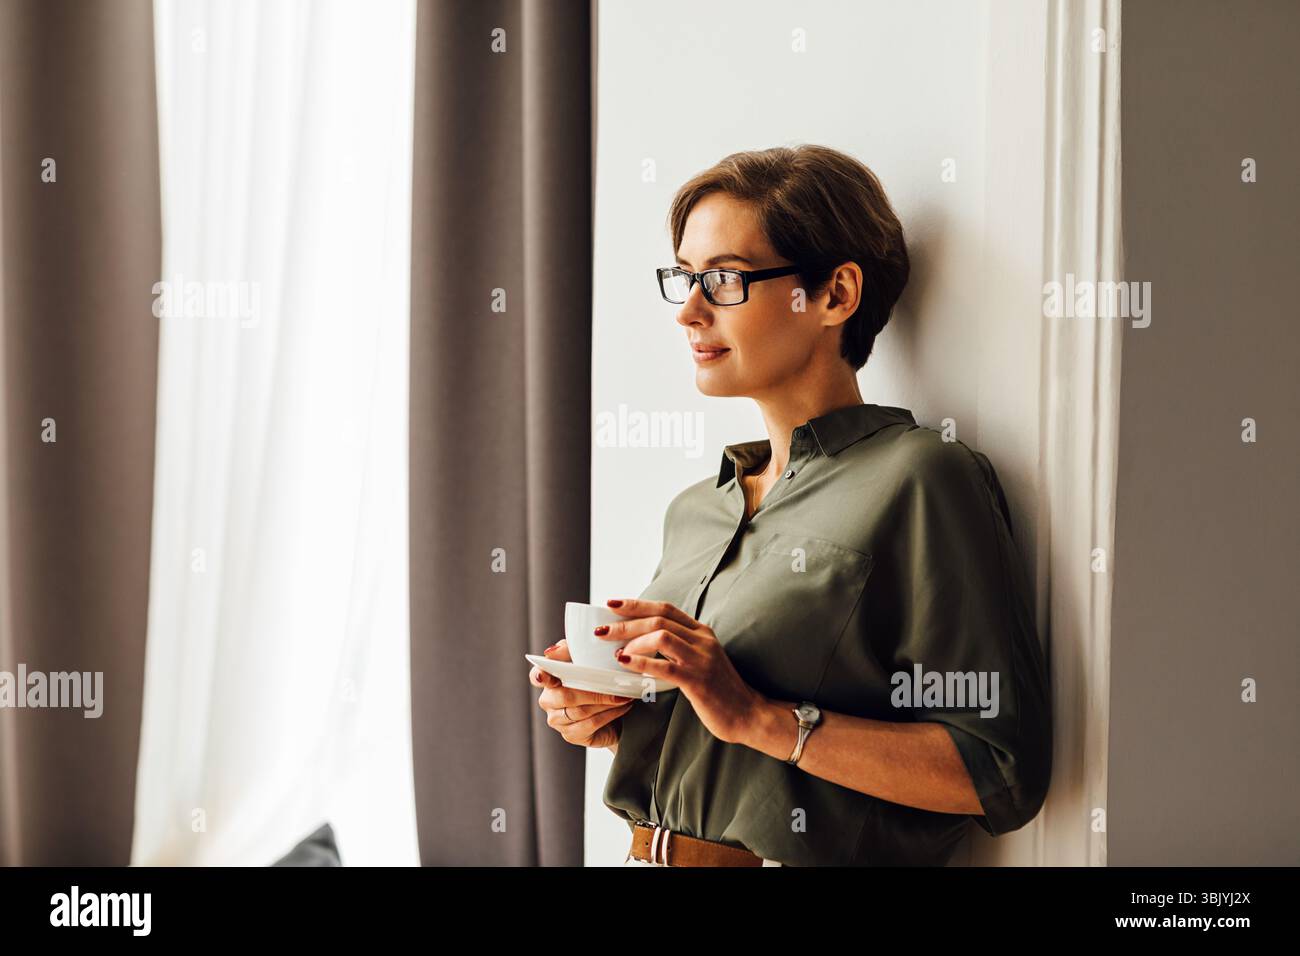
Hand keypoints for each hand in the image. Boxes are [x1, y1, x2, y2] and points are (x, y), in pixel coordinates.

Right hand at [530, 639, 633, 748]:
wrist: (616, 708)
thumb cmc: (598, 679)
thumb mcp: (586, 658)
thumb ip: (569, 650)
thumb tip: (552, 651)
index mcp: (548, 678)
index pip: (537, 675)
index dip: (539, 676)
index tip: (543, 676)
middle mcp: (548, 700)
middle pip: (565, 696)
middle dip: (593, 691)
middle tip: (614, 685)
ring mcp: (558, 720)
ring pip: (580, 711)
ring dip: (605, 702)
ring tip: (623, 695)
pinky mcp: (571, 735)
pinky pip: (590, 724)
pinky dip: (609, 714)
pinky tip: (621, 707)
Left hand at [598, 598, 764, 744]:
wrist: (748, 713)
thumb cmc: (719, 690)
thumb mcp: (701, 660)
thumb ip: (680, 648)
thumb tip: (644, 643)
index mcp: (701, 632)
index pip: (665, 608)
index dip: (637, 604)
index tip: (611, 603)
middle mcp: (702, 640)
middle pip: (658, 619)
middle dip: (625, 623)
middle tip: (601, 631)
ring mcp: (701, 659)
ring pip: (661, 636)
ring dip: (632, 641)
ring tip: (615, 652)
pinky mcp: (698, 681)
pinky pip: (665, 666)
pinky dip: (641, 663)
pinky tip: (625, 664)